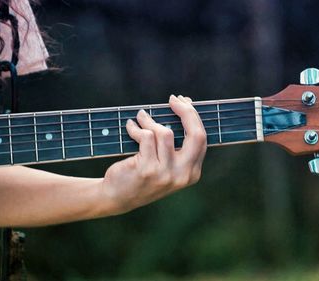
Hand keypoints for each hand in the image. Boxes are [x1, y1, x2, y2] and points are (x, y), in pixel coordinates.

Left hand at [101, 95, 206, 213]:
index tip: (183, 102)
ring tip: (141, 117)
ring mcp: (165, 174)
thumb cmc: (143, 174)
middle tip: (173, 99)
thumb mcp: (167, 164)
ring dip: (150, 120)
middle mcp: (183, 175)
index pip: (201, 139)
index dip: (193, 117)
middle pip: (195, 135)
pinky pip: (146, 137)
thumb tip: (185, 107)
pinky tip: (131, 126)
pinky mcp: (147, 170)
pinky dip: (136, 128)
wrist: (117, 198)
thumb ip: (178, 144)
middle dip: (186, 112)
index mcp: (192, 172)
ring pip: (165, 133)